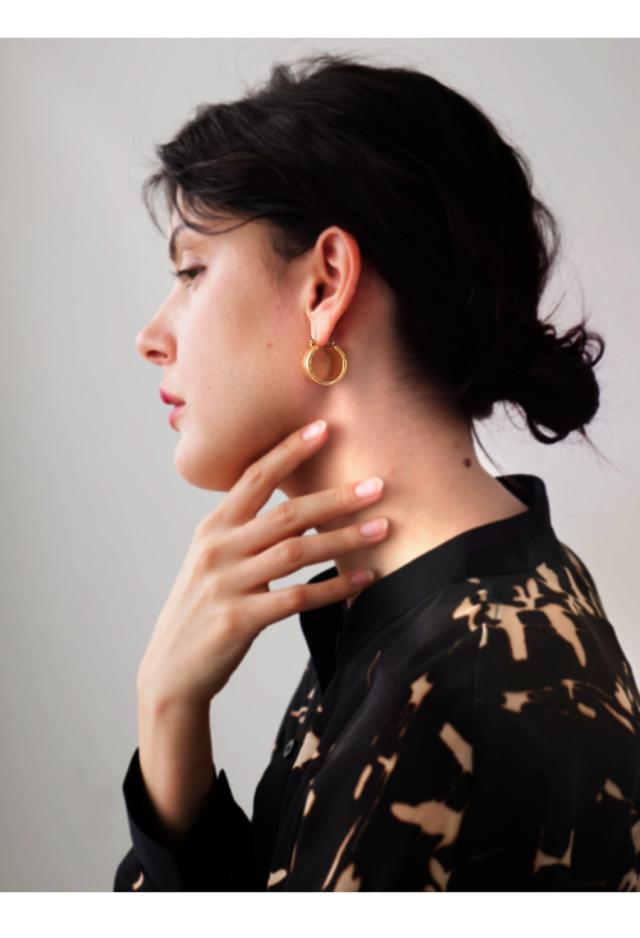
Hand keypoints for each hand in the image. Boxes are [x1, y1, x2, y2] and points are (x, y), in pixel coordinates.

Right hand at [136, 419, 388, 708]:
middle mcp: (217, 549)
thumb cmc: (203, 609)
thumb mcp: (213, 560)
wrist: (171, 671)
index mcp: (212, 528)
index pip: (255, 477)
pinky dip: (334, 588)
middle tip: (377, 485)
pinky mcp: (239, 619)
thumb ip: (245, 532)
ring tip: (383, 528)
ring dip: (344, 538)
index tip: (324, 427)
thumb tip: (301, 510)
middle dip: (335, 497)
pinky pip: (297, 598)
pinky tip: (363, 579)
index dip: (290, 450)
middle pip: (286, 514)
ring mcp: (226, 584)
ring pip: (297, 552)